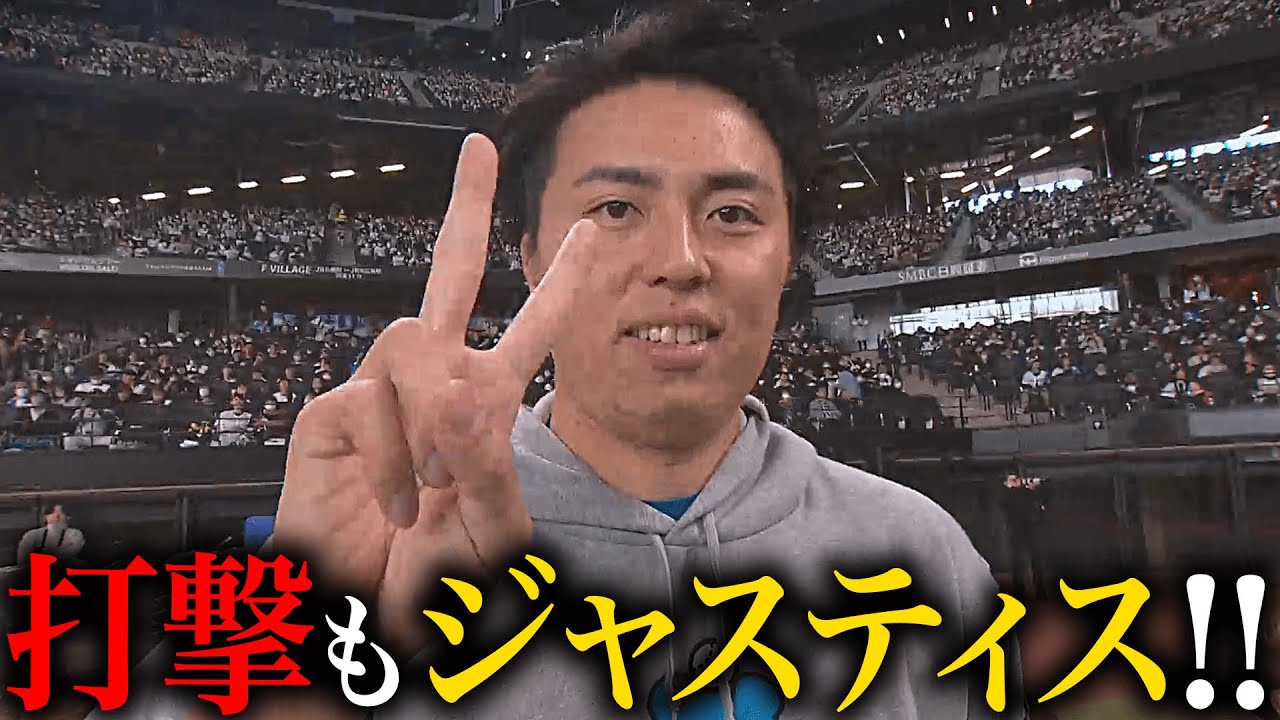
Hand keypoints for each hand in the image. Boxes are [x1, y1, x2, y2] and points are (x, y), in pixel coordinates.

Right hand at [274, 134, 598, 652]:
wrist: (367, 613)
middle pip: (449, 276)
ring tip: (434, 488)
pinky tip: (400, 505)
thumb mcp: (491, 527)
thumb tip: (462, 396)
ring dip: (430, 420)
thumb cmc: (433, 577)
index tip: (591, 230)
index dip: (562, 283)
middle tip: (478, 148)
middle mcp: (434, 386)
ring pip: (410, 342)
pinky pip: (369, 403)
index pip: (530, 329)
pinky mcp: (333, 414)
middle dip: (465, 208)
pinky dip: (395, 465)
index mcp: (487, 404)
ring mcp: (382, 395)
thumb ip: (493, 464)